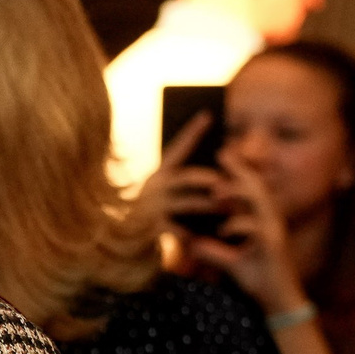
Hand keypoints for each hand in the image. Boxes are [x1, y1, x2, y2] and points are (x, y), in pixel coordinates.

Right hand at [136, 112, 227, 251]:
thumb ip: (185, 180)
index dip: (192, 131)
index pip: (178, 147)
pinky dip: (194, 233)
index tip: (208, 115)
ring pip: (187, 203)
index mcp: (161, 172)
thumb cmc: (157, 210)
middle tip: (225, 180)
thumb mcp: (167, 190)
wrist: (124, 238)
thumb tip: (216, 166)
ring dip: (209, 205)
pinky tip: (207, 237)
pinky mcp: (154, 228)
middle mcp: (155, 186)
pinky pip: (179, 230)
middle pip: (184, 177)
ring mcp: (153, 207)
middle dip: (206, 178)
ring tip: (230, 208)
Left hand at [184, 149, 309, 316]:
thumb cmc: (259, 279)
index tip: (222, 154)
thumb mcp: (231, 262)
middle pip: (257, 187)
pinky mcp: (273, 246)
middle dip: (240, 169)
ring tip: (217, 192)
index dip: (238, 171)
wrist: (278, 301)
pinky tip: (223, 229)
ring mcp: (274, 232)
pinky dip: (240, 226)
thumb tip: (192, 244)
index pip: (251, 189)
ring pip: (260, 203)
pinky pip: (257, 230)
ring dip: (239, 194)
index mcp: (262, 220)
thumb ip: (212, 251)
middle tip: (222, 154)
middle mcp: (271, 221)